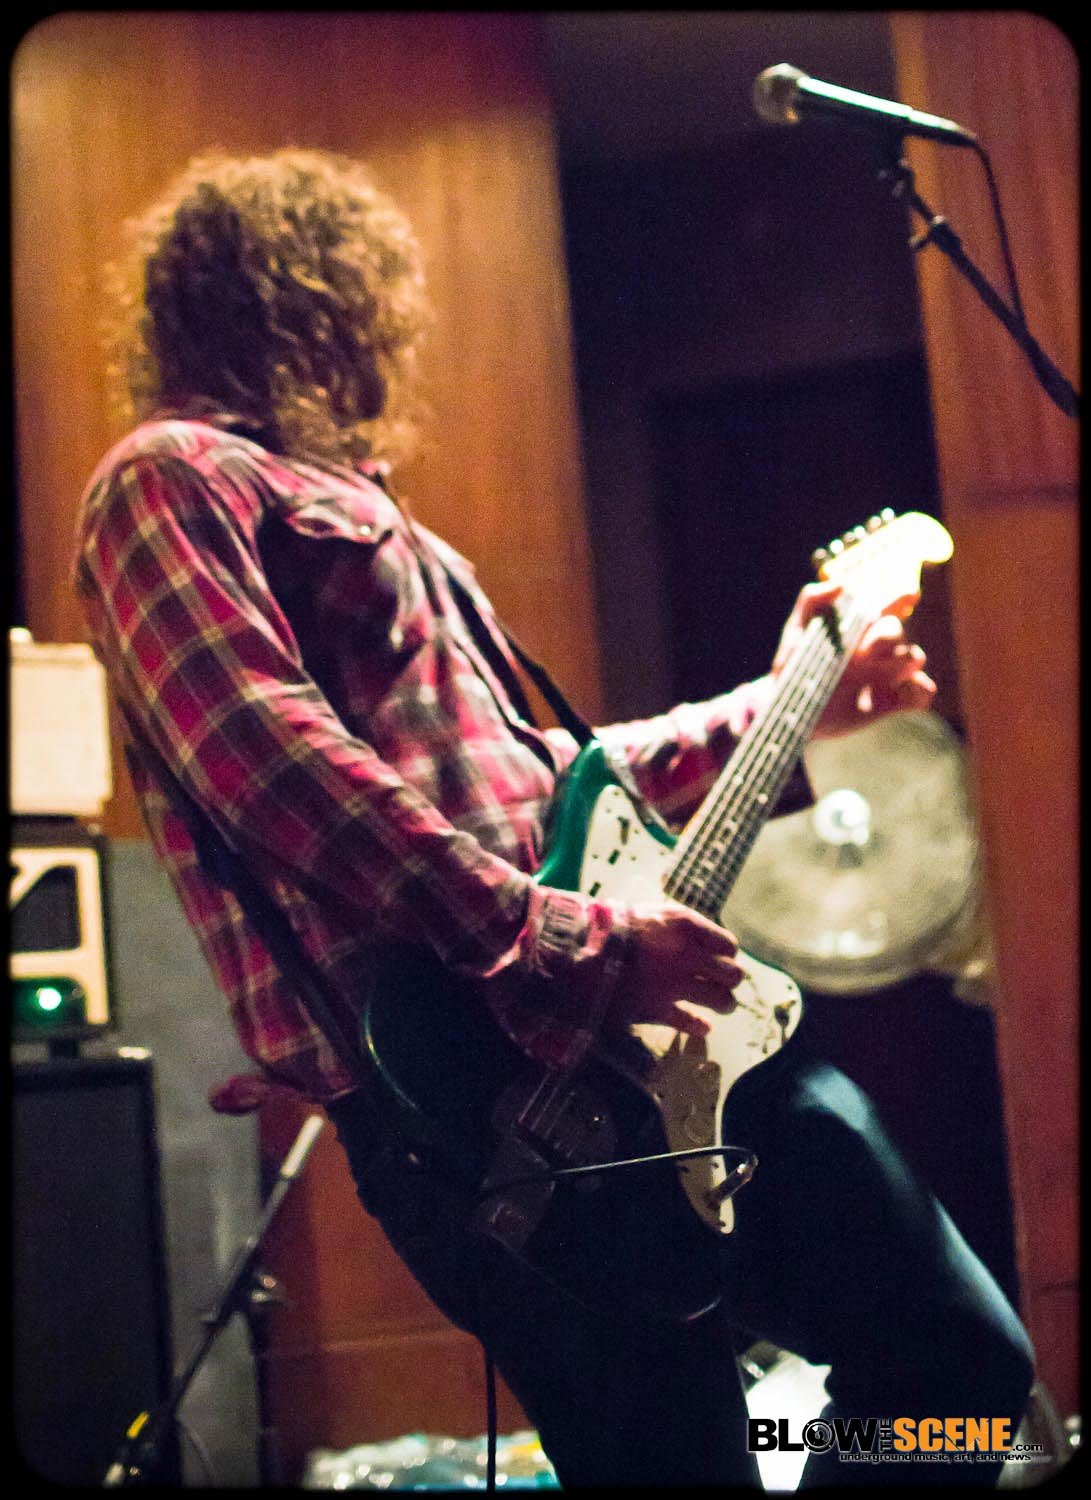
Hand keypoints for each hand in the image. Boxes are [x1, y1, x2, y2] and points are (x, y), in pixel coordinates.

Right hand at [613, 901, 743, 1036]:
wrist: (575, 951)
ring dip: (724, 1003)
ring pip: (720, 1000)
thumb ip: (675, 925)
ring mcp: (674, 984)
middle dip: (729, 979)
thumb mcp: (647, 912)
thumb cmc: (608, 926)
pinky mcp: (657, 1009)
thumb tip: (694, 935)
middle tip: (724, 982)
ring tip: (722, 1005)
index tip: (720, 957)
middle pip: (731, 974)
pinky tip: (703, 1028)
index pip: (727, 944)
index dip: (726, 953)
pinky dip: (699, 1026)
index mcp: (684, 925)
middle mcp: (686, 955)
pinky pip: (689, 1022)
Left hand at [773, 581, 936, 739]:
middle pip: (896, 631)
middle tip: (865, 652)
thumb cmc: (794, 668)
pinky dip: (919, 690)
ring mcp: (886, 675)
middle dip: (886, 636)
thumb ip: (811, 600)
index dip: (900, 597)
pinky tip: (898, 693)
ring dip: (903, 662)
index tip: (908, 594)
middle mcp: (875, 649)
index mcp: (857, 628)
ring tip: (877, 675)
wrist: (792, 710)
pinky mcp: (891, 703)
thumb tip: (841, 584)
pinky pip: (923, 693)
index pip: (885, 605)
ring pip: (915, 658)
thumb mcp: (796, 632)